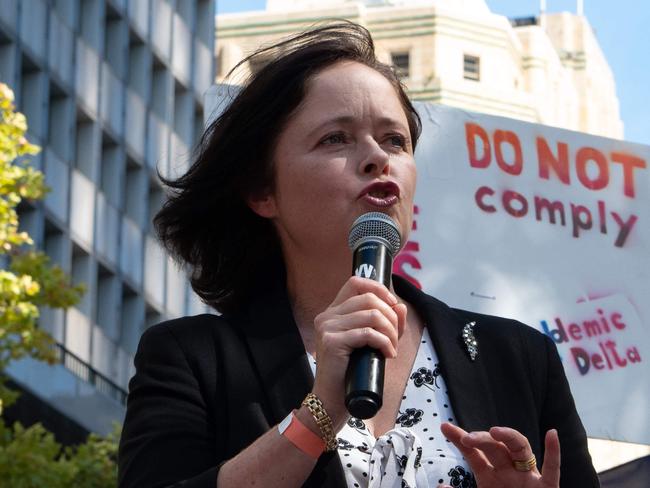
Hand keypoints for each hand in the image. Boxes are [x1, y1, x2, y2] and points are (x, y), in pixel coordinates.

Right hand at [310, 276, 406, 428]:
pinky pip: (368, 333)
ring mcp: (327, 328)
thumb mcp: (371, 344)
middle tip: (395, 338)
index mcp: (333, 312)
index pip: (355, 283)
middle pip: (368, 298)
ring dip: (390, 332)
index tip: (392, 304)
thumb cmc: (351, 373)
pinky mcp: (332, 342)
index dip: (378, 288)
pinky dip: (384, 343)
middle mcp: (327, 316)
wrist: (331, 400)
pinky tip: (387, 354)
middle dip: (390, 316)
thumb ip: (386, 324)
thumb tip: (400, 306)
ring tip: (391, 348)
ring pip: (371, 315)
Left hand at [438, 423, 559, 487]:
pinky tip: (552, 434)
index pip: (473, 453)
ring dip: (509, 437)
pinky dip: (554, 452)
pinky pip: (552, 470)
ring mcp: (527, 478)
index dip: (459, 438)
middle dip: (481, 439)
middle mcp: (508, 472)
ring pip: (520, 449)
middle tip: (466, 438)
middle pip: (495, 447)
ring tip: (495, 431)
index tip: (444, 427)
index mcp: (490, 477)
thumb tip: (441, 487)